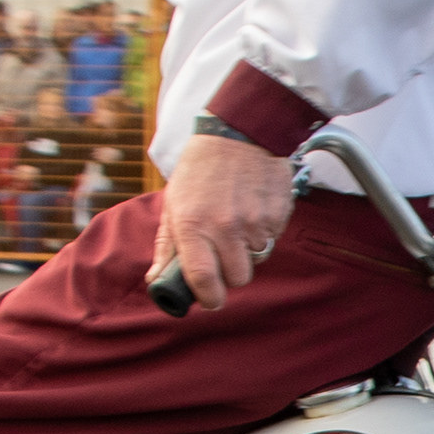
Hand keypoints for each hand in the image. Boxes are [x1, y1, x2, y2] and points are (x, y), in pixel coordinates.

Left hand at [150, 131, 296, 307]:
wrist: (239, 133)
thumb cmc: (200, 170)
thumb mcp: (174, 203)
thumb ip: (167, 246)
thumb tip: (156, 281)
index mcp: (192, 224)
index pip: (203, 278)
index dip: (209, 297)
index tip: (211, 300)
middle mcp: (224, 226)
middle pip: (238, 278)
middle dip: (232, 274)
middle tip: (225, 255)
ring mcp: (255, 221)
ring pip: (258, 260)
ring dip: (249, 250)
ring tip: (239, 221)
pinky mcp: (277, 214)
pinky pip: (272, 239)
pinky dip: (264, 232)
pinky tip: (254, 208)